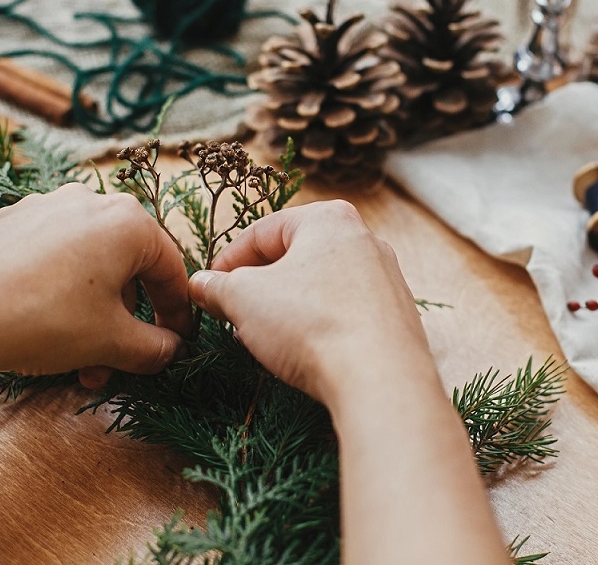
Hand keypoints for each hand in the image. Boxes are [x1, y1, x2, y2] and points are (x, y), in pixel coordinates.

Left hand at [0, 182, 190, 400]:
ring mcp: (46, 207)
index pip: (171, 270)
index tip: (177, 342)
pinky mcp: (11, 221)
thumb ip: (155, 347)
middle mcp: (90, 201)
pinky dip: (62, 294)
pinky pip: (54, 258)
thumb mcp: (111, 342)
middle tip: (120, 361)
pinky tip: (45, 331)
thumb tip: (170, 349)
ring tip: (79, 361)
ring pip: (89, 266)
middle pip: (128, 268)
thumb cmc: (38, 321)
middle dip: (127, 321)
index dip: (179, 313)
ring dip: (94, 315)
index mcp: (127, 221)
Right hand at [191, 200, 509, 563]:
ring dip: (286, 306)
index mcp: (329, 219)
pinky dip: (318, 324)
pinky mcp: (397, 316)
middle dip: (258, 285)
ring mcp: (387, 278)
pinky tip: (301, 351)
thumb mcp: (244, 299)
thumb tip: (200, 284)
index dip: (227, 260)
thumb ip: (217, 286)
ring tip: (261, 336)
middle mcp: (365, 239)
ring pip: (321, 285)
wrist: (379, 378)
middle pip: (295, 256)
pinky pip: (346, 311)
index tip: (208, 287)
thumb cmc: (310, 324)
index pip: (262, 231)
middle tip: (232, 313)